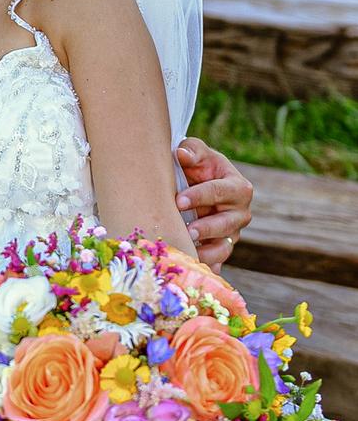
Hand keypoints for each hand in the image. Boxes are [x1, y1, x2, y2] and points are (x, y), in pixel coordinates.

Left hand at [175, 137, 253, 272]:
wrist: (195, 184)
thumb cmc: (196, 165)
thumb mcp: (196, 152)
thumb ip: (192, 150)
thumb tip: (182, 154)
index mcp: (238, 187)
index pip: (219, 191)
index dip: (199, 196)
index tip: (179, 201)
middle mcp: (240, 213)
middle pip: (226, 223)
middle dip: (206, 228)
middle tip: (187, 231)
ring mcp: (232, 233)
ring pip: (224, 247)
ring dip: (207, 251)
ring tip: (189, 252)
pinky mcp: (221, 248)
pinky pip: (217, 261)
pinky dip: (207, 267)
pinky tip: (193, 270)